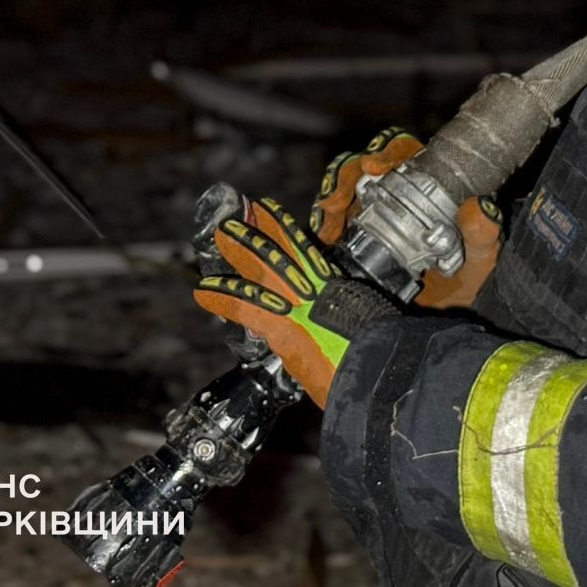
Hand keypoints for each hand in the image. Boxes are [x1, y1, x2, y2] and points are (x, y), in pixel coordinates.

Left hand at [192, 196, 393, 407]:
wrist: (382, 372)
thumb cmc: (384, 358)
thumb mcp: (368, 330)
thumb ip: (344, 324)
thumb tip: (333, 334)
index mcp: (338, 290)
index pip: (307, 254)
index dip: (287, 234)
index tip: (273, 214)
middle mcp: (317, 290)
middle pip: (285, 250)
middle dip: (262, 230)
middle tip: (242, 215)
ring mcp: (299, 304)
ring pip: (266, 265)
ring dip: (242, 248)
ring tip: (223, 232)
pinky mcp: (283, 326)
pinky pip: (246, 305)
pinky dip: (223, 297)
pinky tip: (203, 291)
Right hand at [310, 126, 502, 308]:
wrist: (441, 320)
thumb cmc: (466, 281)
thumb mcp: (481, 260)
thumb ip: (482, 237)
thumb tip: (477, 207)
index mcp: (429, 187)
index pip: (404, 154)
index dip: (387, 151)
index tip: (373, 167)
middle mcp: (397, 194)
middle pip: (365, 167)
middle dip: (346, 177)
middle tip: (336, 202)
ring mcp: (374, 213)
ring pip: (345, 190)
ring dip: (333, 199)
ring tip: (327, 224)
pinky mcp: (356, 236)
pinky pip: (336, 222)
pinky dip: (326, 225)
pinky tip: (325, 239)